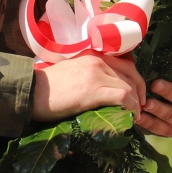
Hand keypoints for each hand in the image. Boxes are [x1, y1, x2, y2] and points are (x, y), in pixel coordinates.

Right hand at [31, 53, 146, 122]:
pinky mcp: (93, 90)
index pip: (126, 65)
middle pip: (131, 75)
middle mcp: (97, 60)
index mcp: (93, 55)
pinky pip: (123, 96)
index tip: (137, 97)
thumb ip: (91, 75)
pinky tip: (130, 117)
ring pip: (130, 87)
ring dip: (137, 104)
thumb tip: (107, 90)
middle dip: (140, 93)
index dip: (136, 81)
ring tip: (136, 117)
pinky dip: (131, 107)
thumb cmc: (48, 88)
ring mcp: (96, 74)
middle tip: (140, 109)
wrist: (31, 92)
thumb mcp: (74, 73)